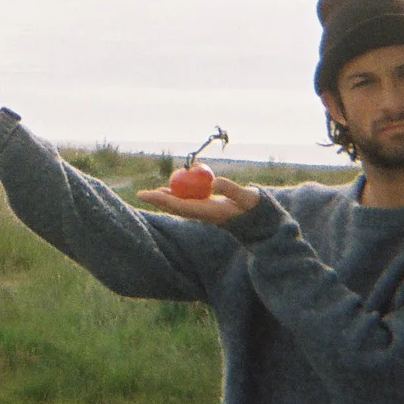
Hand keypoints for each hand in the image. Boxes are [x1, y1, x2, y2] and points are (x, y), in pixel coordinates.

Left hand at [136, 176, 259, 224]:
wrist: (261, 222)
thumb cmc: (254, 209)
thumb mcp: (245, 198)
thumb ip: (231, 190)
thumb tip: (215, 181)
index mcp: (208, 213)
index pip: (180, 206)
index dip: (162, 200)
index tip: (148, 195)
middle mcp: (203, 214)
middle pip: (176, 208)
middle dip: (159, 201)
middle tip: (142, 194)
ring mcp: (205, 212)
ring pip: (181, 205)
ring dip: (167, 199)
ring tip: (154, 192)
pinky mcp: (209, 209)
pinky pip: (189, 202)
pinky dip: (179, 195)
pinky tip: (174, 189)